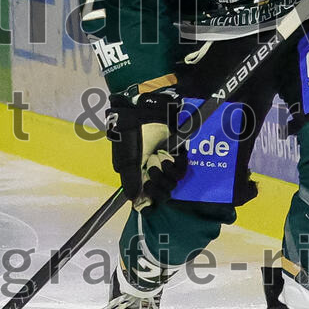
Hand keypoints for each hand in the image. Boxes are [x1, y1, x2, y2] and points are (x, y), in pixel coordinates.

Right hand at [106, 91, 187, 208]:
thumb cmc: (130, 131)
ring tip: (160, 159)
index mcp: (137, 173)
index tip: (149, 192)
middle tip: (151, 169)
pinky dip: (177, 166)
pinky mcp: (177, 155)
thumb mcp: (126, 156)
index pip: (146, 195)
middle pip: (160, 192)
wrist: (146, 109)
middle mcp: (151, 170)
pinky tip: (171, 158)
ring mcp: (165, 163)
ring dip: (167, 174)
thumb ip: (130, 177)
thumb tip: (133, 199)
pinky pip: (182, 170)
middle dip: (158, 184)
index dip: (150, 196)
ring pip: (172, 183)